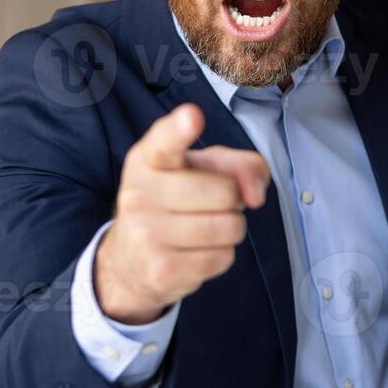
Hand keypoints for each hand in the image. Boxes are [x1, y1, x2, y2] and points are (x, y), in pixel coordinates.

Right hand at [94, 103, 269, 323]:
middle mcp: (139, 193)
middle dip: (232, 199)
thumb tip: (256, 193)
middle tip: (209, 204)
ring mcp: (147, 234)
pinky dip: (220, 255)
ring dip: (230, 228)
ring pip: (229, 227)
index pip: (164, 141)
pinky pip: (223, 257)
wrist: (132, 260)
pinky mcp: (162, 270)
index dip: (180, 129)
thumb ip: (239, 165)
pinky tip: (195, 252)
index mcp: (147, 159)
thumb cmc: (176, 202)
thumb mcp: (202, 170)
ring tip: (204, 226)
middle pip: (225, 191)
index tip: (192, 116)